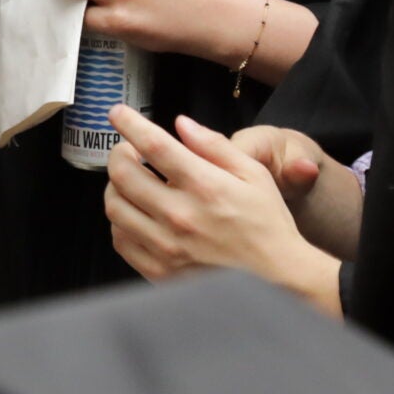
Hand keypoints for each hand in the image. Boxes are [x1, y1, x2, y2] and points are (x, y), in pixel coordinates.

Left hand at [101, 107, 341, 314]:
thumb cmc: (268, 224)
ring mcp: (166, 247)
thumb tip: (181, 124)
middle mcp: (180, 216)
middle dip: (119, 154)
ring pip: (115, 207)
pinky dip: (121, 221)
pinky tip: (137, 214)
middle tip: (128, 151)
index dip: (129, 124)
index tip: (118, 113)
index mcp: (204, 187)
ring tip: (132, 182)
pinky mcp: (160, 272)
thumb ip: (215, 146)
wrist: (278, 280)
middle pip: (123, 175)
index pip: (153, 145)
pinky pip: (120, 240)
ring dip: (116, 187)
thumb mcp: (254, 175)